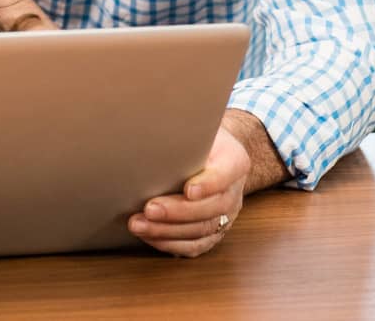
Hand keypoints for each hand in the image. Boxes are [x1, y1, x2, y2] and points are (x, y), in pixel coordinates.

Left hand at [127, 126, 250, 257]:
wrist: (217, 155)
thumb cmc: (201, 140)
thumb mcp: (199, 128)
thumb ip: (185, 135)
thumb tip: (150, 134)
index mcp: (235, 161)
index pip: (225, 174)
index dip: (208, 184)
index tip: (188, 189)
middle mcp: (234, 192)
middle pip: (211, 208)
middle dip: (177, 211)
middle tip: (149, 209)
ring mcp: (227, 215)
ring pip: (202, 231)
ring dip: (167, 231)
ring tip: (139, 225)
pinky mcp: (215, 232)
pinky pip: (196, 246)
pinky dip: (171, 244)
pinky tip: (149, 237)